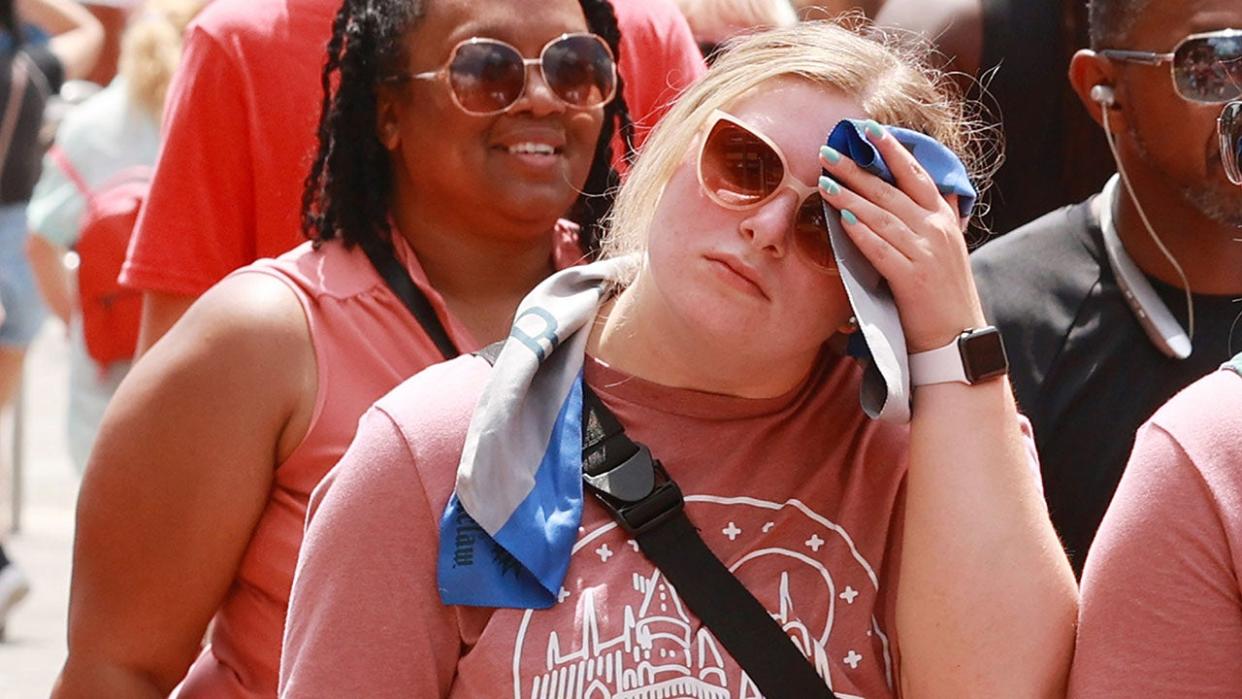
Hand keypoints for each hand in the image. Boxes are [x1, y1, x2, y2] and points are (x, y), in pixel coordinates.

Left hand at [818, 121, 985, 352]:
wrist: (956, 338)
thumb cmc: (943, 293)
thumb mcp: (947, 247)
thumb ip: (937, 217)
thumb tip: (930, 190)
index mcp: (944, 219)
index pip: (917, 175)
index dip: (893, 150)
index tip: (869, 130)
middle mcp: (937, 231)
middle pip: (892, 191)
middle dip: (858, 169)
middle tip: (828, 151)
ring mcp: (926, 254)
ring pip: (883, 217)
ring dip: (851, 197)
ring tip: (825, 182)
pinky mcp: (913, 280)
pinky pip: (883, 251)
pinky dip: (863, 235)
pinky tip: (843, 221)